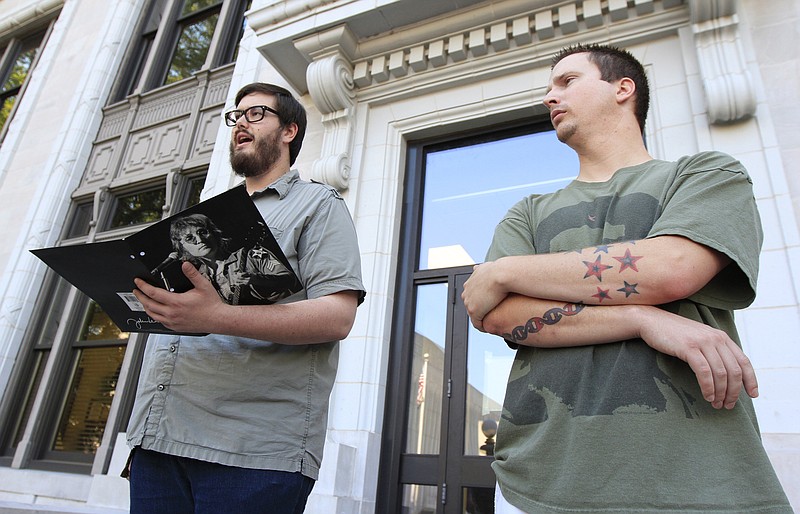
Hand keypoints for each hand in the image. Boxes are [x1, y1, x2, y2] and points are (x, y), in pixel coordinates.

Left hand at [133, 261, 227, 332]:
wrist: (217, 319)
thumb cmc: (211, 305)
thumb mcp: (203, 285)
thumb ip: (192, 274)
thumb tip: (185, 265)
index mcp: (176, 302)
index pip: (153, 293)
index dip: (143, 286)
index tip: (138, 282)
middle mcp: (172, 313)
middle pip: (148, 304)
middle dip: (140, 296)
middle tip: (136, 290)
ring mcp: (172, 321)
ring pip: (152, 314)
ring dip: (145, 306)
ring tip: (143, 300)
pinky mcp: (175, 327)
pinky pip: (160, 322)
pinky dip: (154, 315)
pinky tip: (155, 311)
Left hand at [461, 261, 510, 331]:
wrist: (501, 274)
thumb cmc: (499, 270)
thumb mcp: (485, 266)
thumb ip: (479, 269)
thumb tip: (475, 267)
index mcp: (469, 284)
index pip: (472, 297)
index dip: (481, 302)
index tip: (489, 306)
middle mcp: (466, 293)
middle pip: (471, 306)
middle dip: (480, 311)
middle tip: (491, 316)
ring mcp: (469, 302)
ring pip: (474, 315)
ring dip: (481, 320)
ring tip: (491, 323)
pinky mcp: (474, 311)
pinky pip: (477, 323)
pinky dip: (483, 327)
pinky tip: (490, 328)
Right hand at [637, 306, 757, 409]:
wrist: (651, 321)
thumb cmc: (674, 334)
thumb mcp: (699, 339)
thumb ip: (713, 350)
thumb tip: (726, 373)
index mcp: (721, 337)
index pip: (744, 361)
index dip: (750, 380)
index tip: (752, 395)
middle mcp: (716, 338)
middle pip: (734, 371)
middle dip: (733, 392)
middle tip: (727, 405)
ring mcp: (702, 342)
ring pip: (721, 373)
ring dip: (721, 393)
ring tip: (716, 403)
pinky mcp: (689, 347)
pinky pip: (704, 372)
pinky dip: (708, 387)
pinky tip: (707, 395)